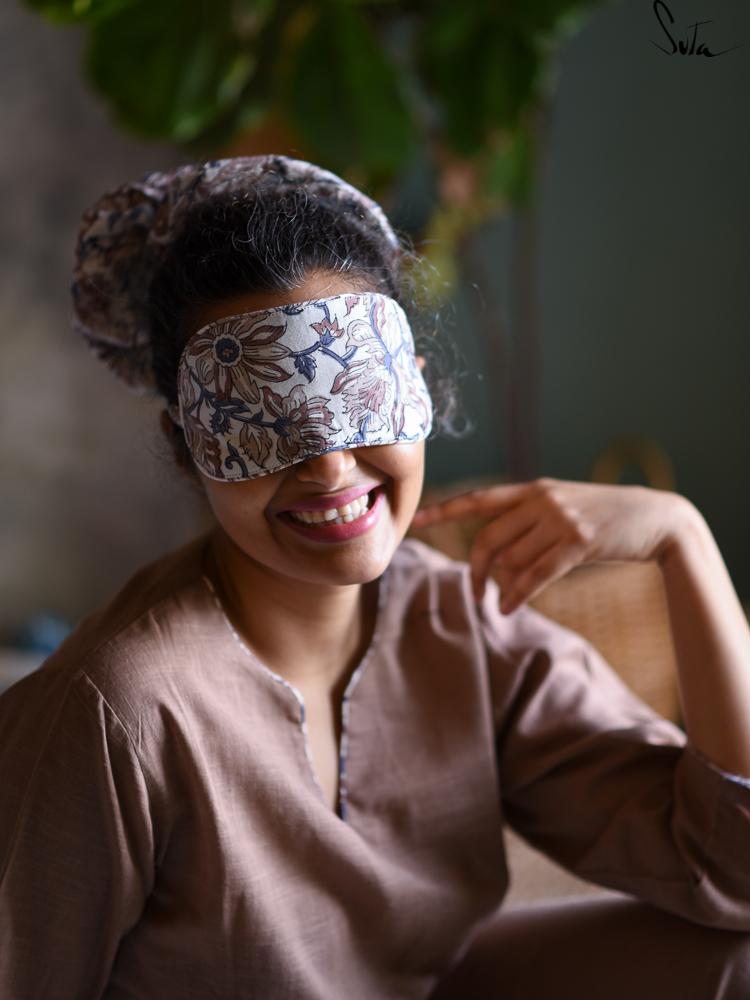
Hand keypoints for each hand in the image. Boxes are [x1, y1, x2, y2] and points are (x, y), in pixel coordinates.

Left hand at [411, 478, 690, 612]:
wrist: (655, 518)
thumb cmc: (605, 516)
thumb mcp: (563, 505)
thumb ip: (529, 519)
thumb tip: (494, 555)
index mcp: (533, 489)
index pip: (479, 499)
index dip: (446, 511)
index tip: (417, 520)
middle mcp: (542, 500)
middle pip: (489, 538)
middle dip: (475, 570)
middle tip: (472, 592)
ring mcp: (560, 520)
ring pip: (512, 560)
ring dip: (502, 587)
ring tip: (500, 601)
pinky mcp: (578, 543)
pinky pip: (535, 575)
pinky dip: (517, 595)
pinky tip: (508, 607)